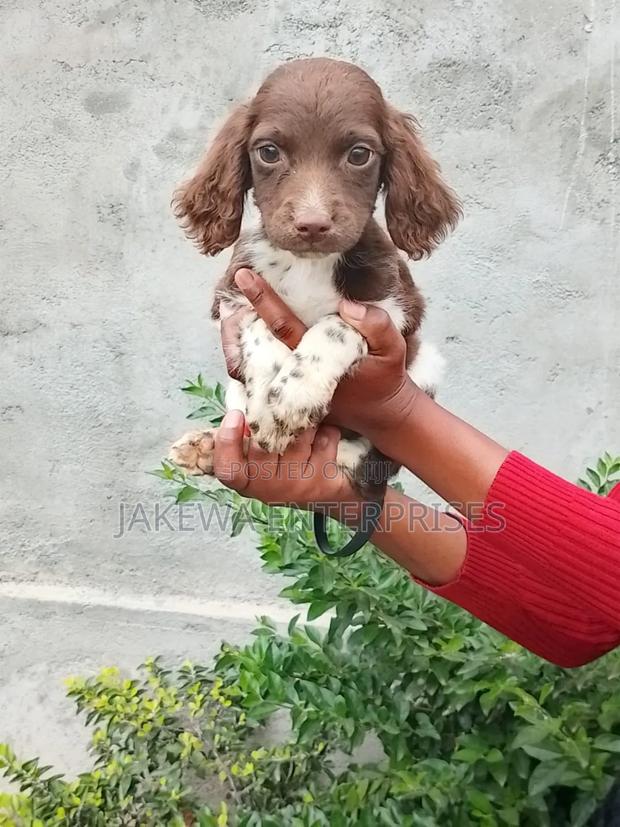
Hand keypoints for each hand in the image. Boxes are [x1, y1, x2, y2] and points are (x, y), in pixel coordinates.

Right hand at [213, 409, 360, 512]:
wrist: (317, 488)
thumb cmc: (277, 458)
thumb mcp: (251, 445)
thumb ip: (241, 423)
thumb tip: (236, 378)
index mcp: (243, 479)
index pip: (227, 469)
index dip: (228, 441)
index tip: (236, 414)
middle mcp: (267, 488)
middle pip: (263, 448)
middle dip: (272, 419)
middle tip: (280, 407)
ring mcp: (295, 487)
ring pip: (297, 440)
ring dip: (302, 422)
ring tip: (303, 419)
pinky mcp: (324, 483)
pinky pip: (324, 441)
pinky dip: (326, 430)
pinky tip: (322, 434)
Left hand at [222, 269, 417, 438]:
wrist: (382, 414)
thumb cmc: (385, 377)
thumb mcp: (392, 348)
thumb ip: (375, 324)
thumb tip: (345, 305)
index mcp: (316, 361)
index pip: (283, 325)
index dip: (262, 299)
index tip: (244, 275)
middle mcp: (295, 376)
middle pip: (255, 344)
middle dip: (237, 316)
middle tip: (229, 283)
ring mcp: (289, 388)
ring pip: (252, 361)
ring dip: (238, 334)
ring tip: (230, 304)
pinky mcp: (289, 395)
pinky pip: (261, 373)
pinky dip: (248, 351)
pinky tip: (242, 329)